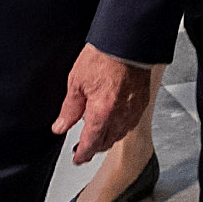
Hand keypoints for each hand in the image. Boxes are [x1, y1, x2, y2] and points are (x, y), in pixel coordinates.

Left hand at [52, 44, 153, 165]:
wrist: (127, 42)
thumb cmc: (103, 56)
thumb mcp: (76, 82)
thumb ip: (69, 109)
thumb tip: (60, 126)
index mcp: (102, 113)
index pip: (91, 144)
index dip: (82, 155)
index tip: (77, 159)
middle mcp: (120, 116)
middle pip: (106, 142)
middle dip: (94, 147)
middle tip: (83, 147)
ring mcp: (133, 110)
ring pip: (119, 134)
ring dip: (107, 137)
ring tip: (97, 132)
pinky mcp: (142, 102)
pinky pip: (130, 122)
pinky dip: (120, 126)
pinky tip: (114, 119)